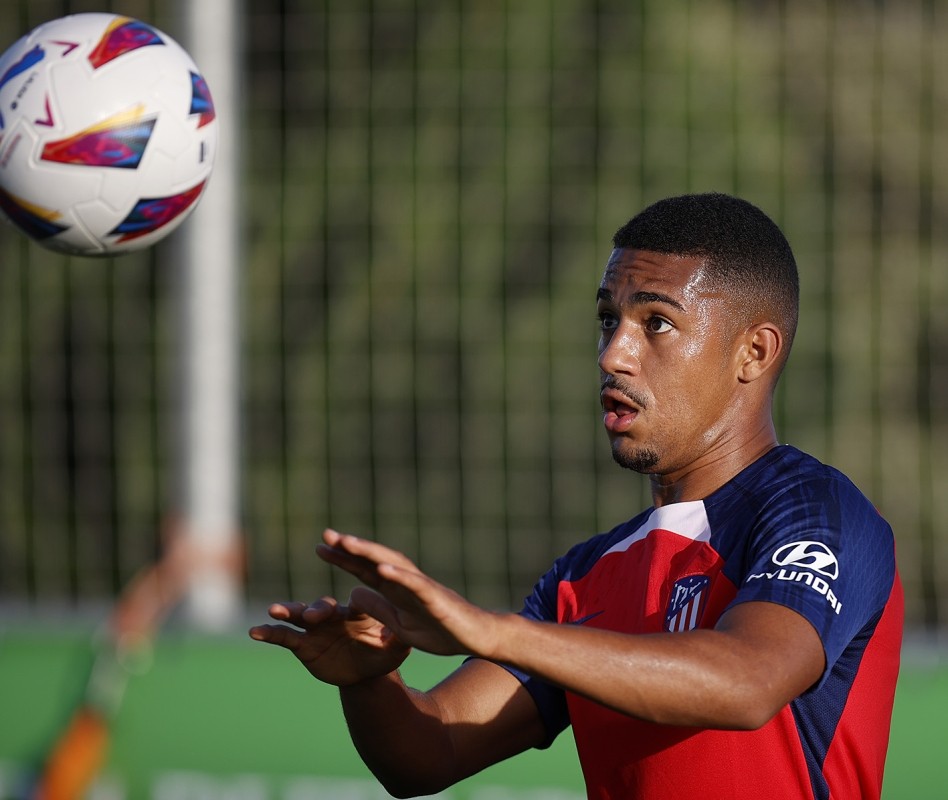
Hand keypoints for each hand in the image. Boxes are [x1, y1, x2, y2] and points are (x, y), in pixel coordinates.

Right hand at [249, 596, 410, 686]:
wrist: (364, 671)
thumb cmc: (383, 653)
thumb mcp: (396, 649)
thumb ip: (398, 639)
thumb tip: (406, 632)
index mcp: (359, 612)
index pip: (356, 601)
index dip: (355, 597)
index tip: (353, 598)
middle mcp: (335, 614)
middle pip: (323, 606)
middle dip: (317, 609)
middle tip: (312, 615)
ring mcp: (316, 627)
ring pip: (299, 615)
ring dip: (288, 611)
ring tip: (274, 609)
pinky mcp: (303, 643)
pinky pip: (284, 636)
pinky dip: (270, 632)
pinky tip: (255, 631)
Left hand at [317, 529, 500, 658]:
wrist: (475, 637)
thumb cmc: (440, 629)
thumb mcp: (399, 625)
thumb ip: (378, 608)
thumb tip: (352, 594)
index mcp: (395, 590)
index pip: (364, 570)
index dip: (343, 559)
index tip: (320, 547)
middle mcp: (405, 582)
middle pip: (374, 560)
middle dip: (350, 548)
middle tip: (326, 534)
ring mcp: (421, 587)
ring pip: (392, 564)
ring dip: (370, 553)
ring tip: (348, 543)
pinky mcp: (435, 598)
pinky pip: (415, 584)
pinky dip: (399, 575)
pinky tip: (382, 569)